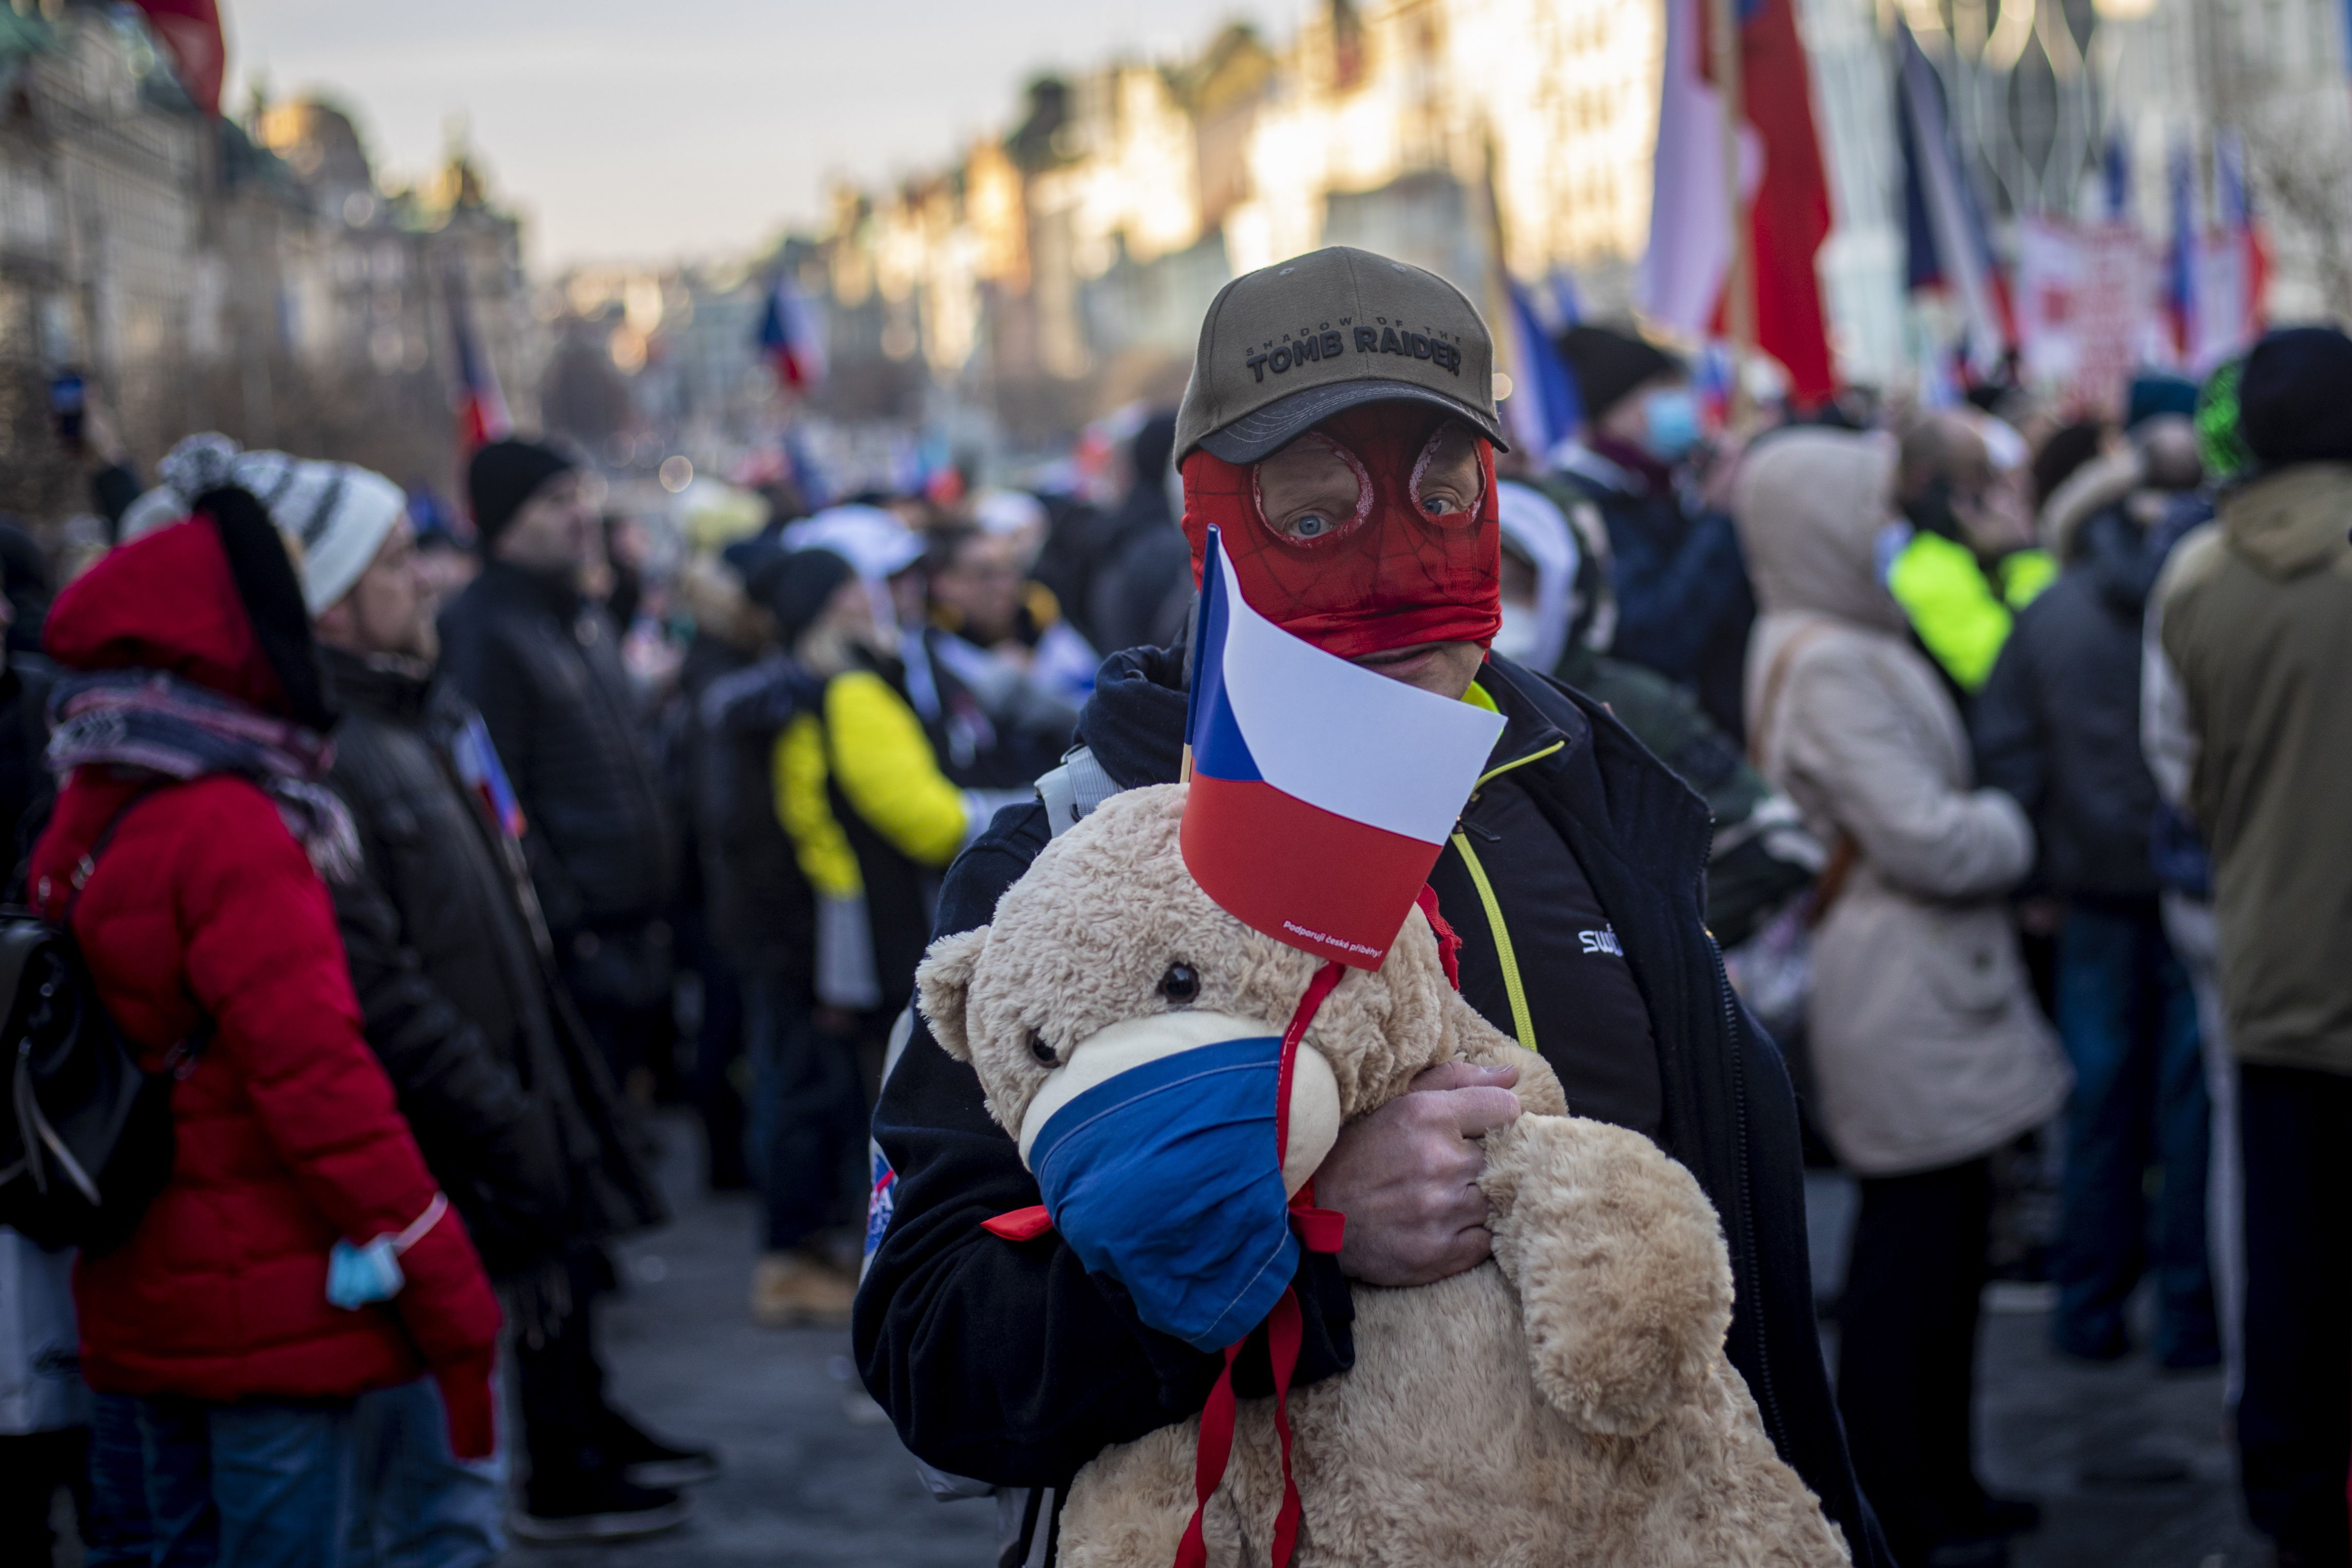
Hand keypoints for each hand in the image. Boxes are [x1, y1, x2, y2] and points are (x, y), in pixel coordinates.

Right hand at [1316, 1061, 1521, 1286]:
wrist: (1314, 1214)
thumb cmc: (1359, 1152)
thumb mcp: (1399, 1102)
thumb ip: (1457, 1081)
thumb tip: (1512, 1075)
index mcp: (1429, 1115)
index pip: (1505, 1108)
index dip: (1495, 1117)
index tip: (1478, 1127)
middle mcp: (1440, 1161)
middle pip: (1501, 1158)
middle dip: (1479, 1161)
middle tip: (1447, 1168)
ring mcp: (1442, 1211)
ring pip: (1493, 1201)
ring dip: (1473, 1198)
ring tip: (1440, 1197)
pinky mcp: (1441, 1253)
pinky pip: (1484, 1240)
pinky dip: (1468, 1234)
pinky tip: (1439, 1225)